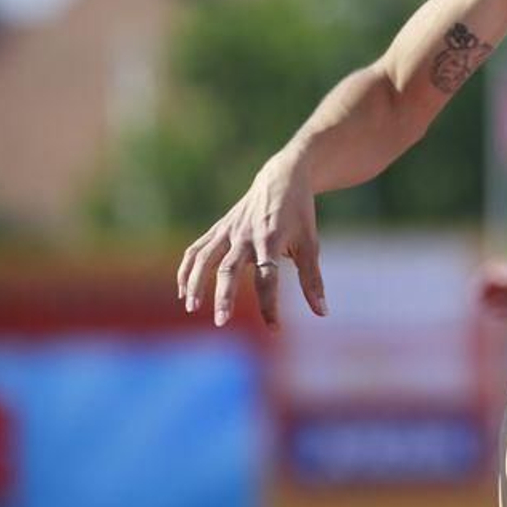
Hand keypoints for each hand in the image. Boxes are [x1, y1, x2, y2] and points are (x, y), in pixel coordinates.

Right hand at [176, 152, 326, 329]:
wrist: (282, 178)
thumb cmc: (299, 214)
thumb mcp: (311, 244)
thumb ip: (312, 280)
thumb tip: (322, 313)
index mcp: (272, 239)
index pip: (268, 278)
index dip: (270, 304)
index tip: (274, 329)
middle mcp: (247, 235)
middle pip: (230, 268)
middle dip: (224, 295)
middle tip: (221, 322)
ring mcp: (229, 230)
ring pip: (206, 257)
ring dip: (196, 282)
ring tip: (192, 308)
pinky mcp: (218, 227)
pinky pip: (197, 249)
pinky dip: (187, 269)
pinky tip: (184, 293)